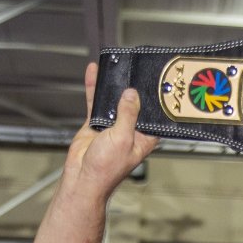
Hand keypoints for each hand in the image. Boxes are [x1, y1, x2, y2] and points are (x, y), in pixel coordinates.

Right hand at [61, 62, 159, 201]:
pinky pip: (96, 102)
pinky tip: (95, 73)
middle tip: (135, 65)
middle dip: (133, 86)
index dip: (157, 99)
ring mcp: (112, 126)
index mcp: (144, 137)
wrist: (82, 178)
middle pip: (134, 103)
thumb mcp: (123, 138)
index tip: (159, 81)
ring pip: (114, 100)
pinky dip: (95, 88)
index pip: (154, 114)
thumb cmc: (106, 169)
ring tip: (116, 64)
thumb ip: (128, 114)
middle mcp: (130, 130)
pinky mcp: (96, 123)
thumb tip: (131, 94)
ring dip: (114, 85)